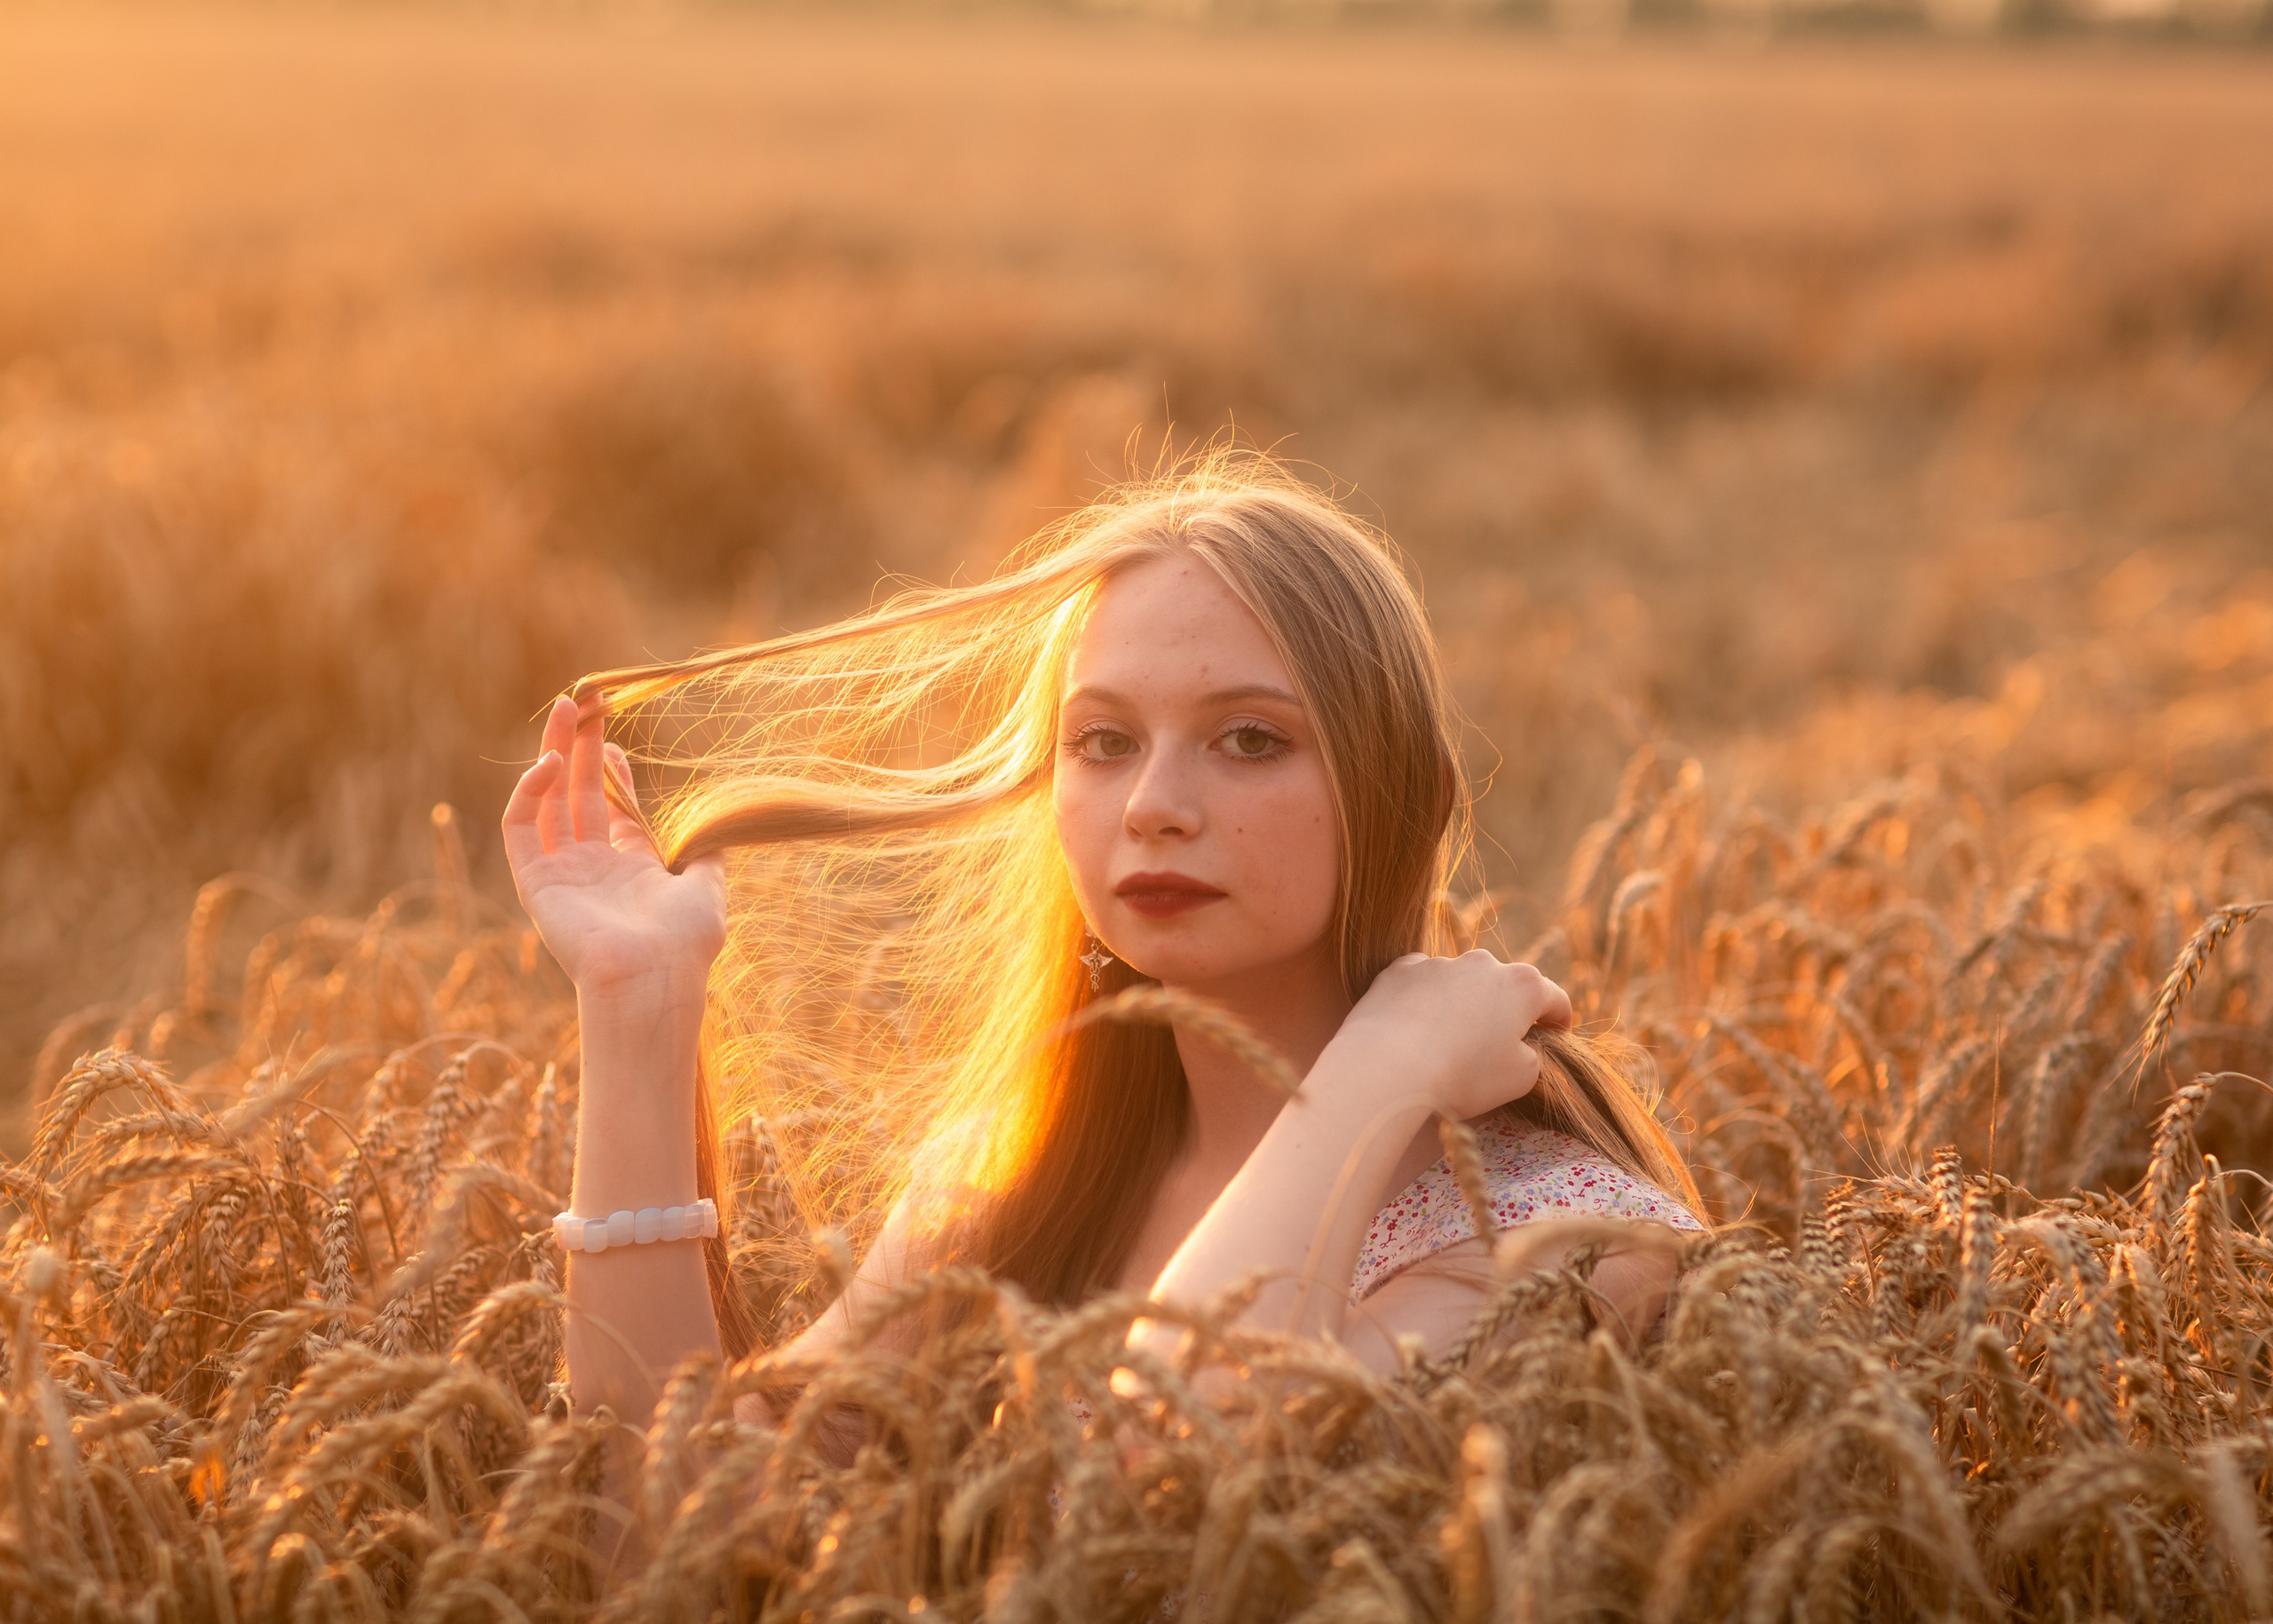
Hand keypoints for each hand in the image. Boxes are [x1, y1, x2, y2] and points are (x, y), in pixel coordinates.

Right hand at [501, 695, 726, 1005]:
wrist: (653, 977)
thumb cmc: (686, 940)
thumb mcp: (708, 886)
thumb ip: (709, 853)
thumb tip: (723, 825)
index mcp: (631, 870)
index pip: (612, 810)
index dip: (611, 773)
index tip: (613, 739)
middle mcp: (593, 869)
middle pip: (578, 795)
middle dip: (578, 748)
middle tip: (582, 703)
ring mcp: (562, 874)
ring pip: (547, 801)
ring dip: (551, 754)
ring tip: (563, 709)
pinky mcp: (534, 882)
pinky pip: (520, 828)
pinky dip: (529, 792)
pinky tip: (550, 763)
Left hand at [1329, 949, 1571, 1120]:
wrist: (1389, 1066)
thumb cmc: (1465, 1076)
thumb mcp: (1520, 1077)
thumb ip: (1532, 1056)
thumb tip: (1522, 1046)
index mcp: (1523, 986)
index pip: (1554, 999)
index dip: (1558, 1020)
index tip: (1555, 1035)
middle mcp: (1483, 963)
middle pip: (1505, 985)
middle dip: (1506, 1009)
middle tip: (1497, 1042)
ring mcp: (1439, 962)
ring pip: (1461, 982)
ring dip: (1463, 1003)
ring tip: (1448, 1040)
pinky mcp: (1401, 970)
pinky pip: (1423, 982)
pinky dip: (1425, 999)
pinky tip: (1415, 1027)